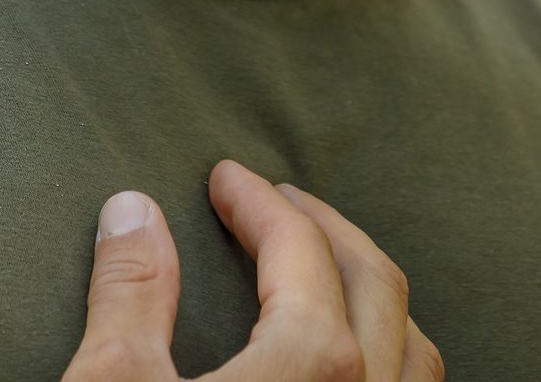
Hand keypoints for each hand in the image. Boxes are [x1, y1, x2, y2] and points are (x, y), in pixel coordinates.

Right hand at [63, 158, 443, 380]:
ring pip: (413, 352)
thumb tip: (131, 209)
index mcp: (313, 363)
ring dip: (374, 296)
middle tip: (277, 202)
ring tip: (327, 272)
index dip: (258, 203)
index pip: (298, 249)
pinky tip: (348, 360)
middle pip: (375, 282)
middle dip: (326, 228)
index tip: (225, 178)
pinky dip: (389, 358)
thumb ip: (128, 294)